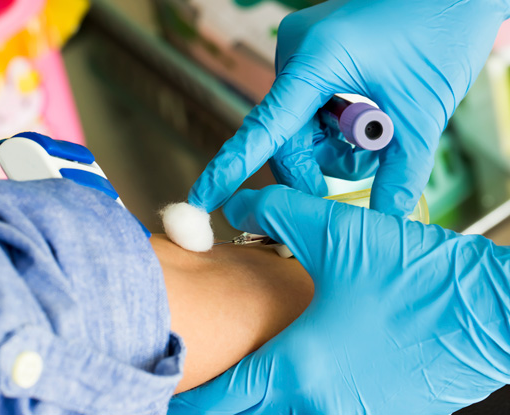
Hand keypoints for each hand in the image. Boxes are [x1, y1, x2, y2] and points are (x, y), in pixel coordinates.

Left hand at [169, 186, 509, 413]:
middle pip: (254, 411)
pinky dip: (309, 389)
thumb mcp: (336, 231)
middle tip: (204, 378)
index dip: (188, 401)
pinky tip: (316, 354)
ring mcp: (359, 411)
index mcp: (300, 367)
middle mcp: (324, 402)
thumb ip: (275, 211)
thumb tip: (237, 202)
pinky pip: (331, 405)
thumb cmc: (421, 277)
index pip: (223, 402)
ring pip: (292, 409)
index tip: (164, 396)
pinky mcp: (388, 408)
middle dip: (224, 399)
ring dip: (269, 392)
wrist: (498, 310)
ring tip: (254, 364)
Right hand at [189, 0, 507, 215]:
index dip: (229, 169)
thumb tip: (383, 220)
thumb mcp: (422, 110)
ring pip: (298, 127)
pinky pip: (308, 107)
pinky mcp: (314, 55)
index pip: (264, 129)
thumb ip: (401, 171)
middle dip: (319, 165)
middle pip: (284, 137)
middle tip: (365, 172)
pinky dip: (333, 127)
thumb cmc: (442, 28)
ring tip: (377, 139)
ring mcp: (302, 52)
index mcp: (316, 60)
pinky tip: (366, 121)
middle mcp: (296, 53)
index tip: (200, 199)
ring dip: (332, 148)